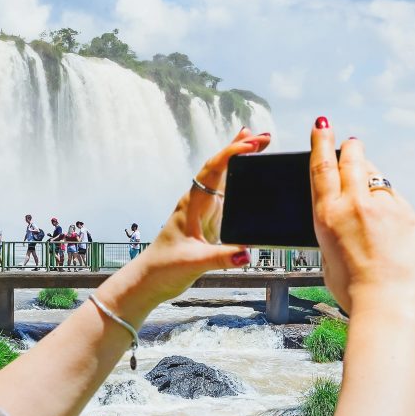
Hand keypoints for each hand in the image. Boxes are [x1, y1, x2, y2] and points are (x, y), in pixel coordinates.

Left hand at [125, 128, 270, 309]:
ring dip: (240, 159)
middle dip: (240, 148)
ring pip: (224, 176)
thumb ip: (221, 257)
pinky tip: (249, 174)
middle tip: (264, 136)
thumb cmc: (165, 268)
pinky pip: (227, 192)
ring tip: (259, 142)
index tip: (252, 145)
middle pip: (220, 166)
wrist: (150, 280)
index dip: (232, 154)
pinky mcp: (209, 220)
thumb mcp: (194, 263)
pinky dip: (239, 178)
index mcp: (192, 205)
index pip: (213, 171)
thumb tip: (248, 252)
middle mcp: (198, 201)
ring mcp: (204, 209)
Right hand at [309, 118, 414, 315]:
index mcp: (328, 215)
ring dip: (372, 178)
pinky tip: (391, 225)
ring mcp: (386, 208)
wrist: (389, 305)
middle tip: (351, 143)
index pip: (322, 167)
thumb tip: (345, 218)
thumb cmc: (356, 291)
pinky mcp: (409, 216)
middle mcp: (355, 204)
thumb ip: (336, 229)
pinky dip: (392, 206)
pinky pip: (398, 201)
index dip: (321, 142)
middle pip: (353, 160)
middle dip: (351, 149)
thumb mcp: (329, 257)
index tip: (322, 125)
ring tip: (371, 187)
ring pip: (378, 179)